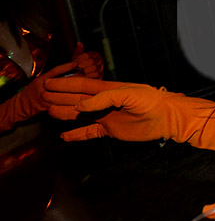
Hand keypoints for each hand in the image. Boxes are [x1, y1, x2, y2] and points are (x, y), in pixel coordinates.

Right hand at [0, 61, 77, 130]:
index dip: (66, 66)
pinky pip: (61, 103)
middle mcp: (44, 87)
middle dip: (75, 78)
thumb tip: (70, 69)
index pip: (55, 71)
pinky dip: (70, 101)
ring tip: (84, 86)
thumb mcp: (40, 80)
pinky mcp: (48, 107)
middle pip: (63, 81)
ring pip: (64, 92)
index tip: (76, 63)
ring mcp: (46, 97)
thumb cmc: (32, 91)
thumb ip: (53, 76)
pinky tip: (78, 99)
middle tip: (85, 75)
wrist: (21, 106)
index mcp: (42, 79)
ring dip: (75, 90)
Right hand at [42, 77, 164, 140]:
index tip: (48, 83)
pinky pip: (90, 132)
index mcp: (109, 89)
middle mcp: (106, 102)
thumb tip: (79, 105)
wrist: (166, 118)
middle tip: (42, 95)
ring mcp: (107, 116)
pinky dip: (77, 134)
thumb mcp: (129, 94)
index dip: (65, 85)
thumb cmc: (151, 101)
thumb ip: (104, 98)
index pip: (82, 86)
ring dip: (65, 113)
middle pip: (77, 99)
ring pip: (80, 115)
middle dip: (60, 97)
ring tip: (48, 111)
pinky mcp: (111, 130)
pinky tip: (64, 136)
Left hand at [72, 42, 103, 78]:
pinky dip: (90, 75)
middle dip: (83, 65)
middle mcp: (99, 59)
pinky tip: (86, 75)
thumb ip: (78, 50)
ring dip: (86, 70)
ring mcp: (101, 67)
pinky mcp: (101, 74)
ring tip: (82, 71)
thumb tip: (79, 43)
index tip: (75, 62)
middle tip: (78, 67)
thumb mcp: (77, 56)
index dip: (81, 59)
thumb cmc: (79, 63)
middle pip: (92, 61)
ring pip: (94, 67)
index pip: (88, 55)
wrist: (80, 73)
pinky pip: (96, 74)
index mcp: (94, 54)